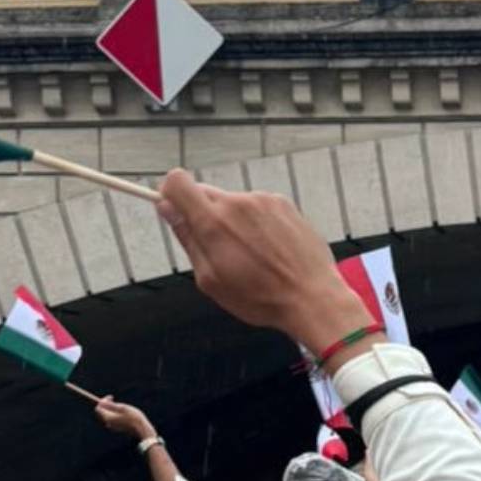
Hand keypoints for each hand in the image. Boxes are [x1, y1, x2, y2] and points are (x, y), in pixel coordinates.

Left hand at [94, 397, 156, 441]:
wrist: (142, 429)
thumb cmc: (133, 417)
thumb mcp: (123, 408)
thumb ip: (111, 405)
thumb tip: (101, 402)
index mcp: (108, 417)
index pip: (98, 408)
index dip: (103, 401)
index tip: (111, 397)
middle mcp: (108, 423)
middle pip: (102, 412)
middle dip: (106, 404)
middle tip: (114, 399)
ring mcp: (113, 426)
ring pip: (107, 415)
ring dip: (111, 409)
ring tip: (120, 405)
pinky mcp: (117, 428)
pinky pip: (112, 419)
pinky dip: (114, 414)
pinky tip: (122, 412)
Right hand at [156, 172, 364, 360]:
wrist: (313, 298)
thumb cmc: (262, 298)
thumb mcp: (211, 279)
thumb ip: (187, 238)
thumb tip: (166, 208)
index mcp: (214, 222)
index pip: (177, 182)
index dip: (170, 194)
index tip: (174, 209)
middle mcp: (238, 203)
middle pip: (205, 194)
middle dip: (204, 216)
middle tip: (220, 249)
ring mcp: (263, 201)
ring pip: (233, 203)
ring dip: (234, 222)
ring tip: (252, 255)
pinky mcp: (283, 204)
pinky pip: (258, 207)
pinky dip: (257, 223)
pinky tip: (270, 249)